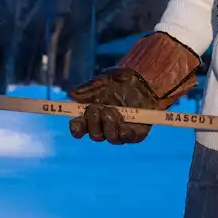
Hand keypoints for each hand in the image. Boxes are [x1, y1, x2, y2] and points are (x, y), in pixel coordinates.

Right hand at [66, 31, 200, 145]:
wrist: (145, 79)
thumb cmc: (121, 80)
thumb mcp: (102, 81)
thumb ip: (87, 89)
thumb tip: (72, 94)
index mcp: (93, 116)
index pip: (80, 128)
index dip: (77, 129)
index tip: (76, 123)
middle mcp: (106, 126)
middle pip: (95, 135)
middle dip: (93, 123)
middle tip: (97, 108)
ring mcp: (121, 130)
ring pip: (110, 138)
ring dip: (108, 126)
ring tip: (112, 110)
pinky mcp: (136, 133)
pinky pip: (127, 138)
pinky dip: (124, 134)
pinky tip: (124, 126)